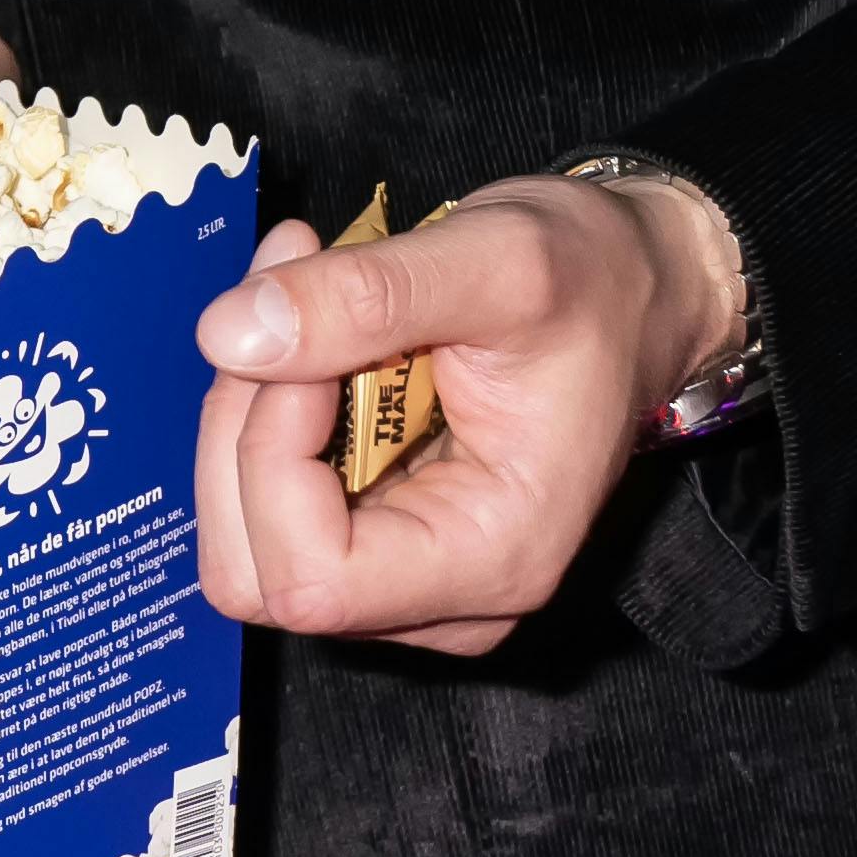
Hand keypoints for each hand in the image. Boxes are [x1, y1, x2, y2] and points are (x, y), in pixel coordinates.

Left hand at [192, 174, 742, 656]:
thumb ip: (364, 294)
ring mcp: (405, 575)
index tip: (302, 340)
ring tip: (299, 290)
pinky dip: (259, 408)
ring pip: (247, 535)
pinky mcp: (375, 534)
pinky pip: (266, 501)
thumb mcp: (496, 258)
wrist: (632, 287)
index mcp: (496, 558)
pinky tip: (309, 326)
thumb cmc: (593, 279)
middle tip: (284, 295)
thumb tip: (225, 334)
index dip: (271, 456)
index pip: (313, 577)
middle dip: (240, 429)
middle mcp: (447, 598)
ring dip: (243, 408)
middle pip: (258, 569)